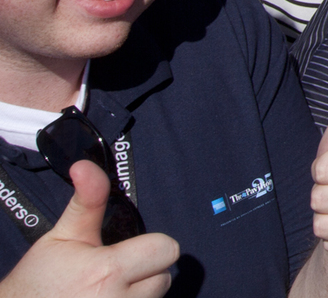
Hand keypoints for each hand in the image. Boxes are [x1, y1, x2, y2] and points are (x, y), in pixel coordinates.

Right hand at [0, 160, 178, 296]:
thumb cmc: (39, 280)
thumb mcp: (62, 237)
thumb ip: (87, 201)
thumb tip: (85, 165)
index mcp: (108, 271)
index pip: (166, 249)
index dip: (150, 246)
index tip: (128, 250)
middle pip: (164, 277)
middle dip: (145, 272)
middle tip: (115, 273)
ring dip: (138, 294)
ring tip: (107, 291)